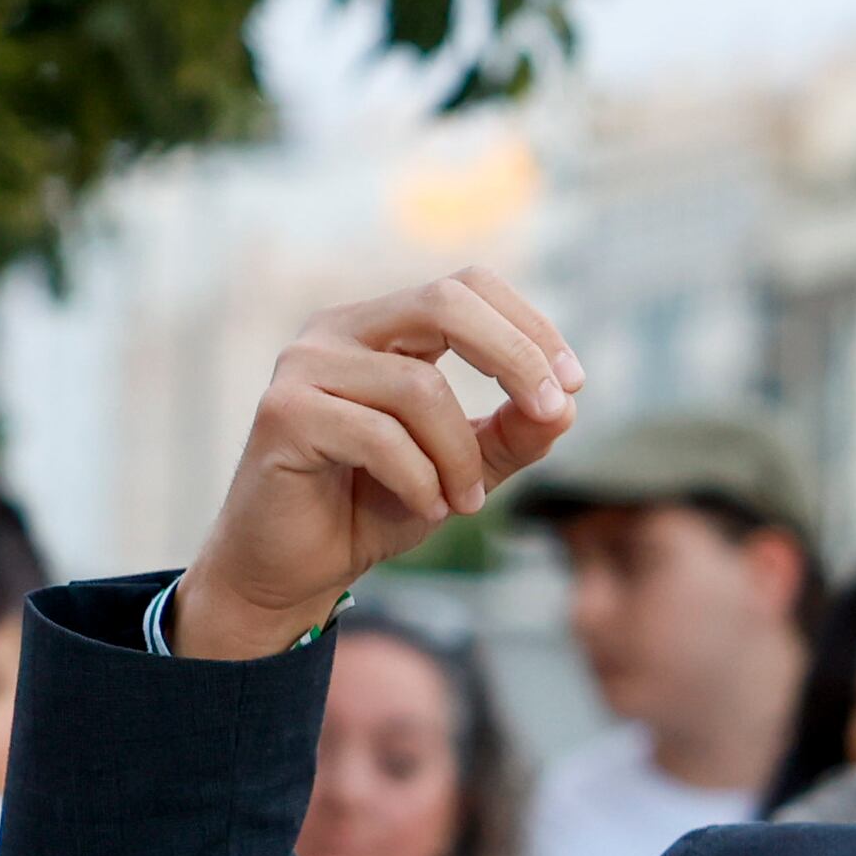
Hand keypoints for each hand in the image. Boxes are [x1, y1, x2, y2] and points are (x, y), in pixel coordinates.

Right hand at [171, 273, 584, 658]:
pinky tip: (425, 507)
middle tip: (552, 413)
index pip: (466, 287)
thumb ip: (513, 433)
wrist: (293, 568)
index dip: (528, 325)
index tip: (573, 385)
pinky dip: (419, 478)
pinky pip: (379, 435)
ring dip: (460, 455)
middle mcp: (338, 331)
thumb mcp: (464, 467)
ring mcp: (303, 366)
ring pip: (418, 388)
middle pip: (444, 302)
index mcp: (382, 327)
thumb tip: (567, 405)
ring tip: (463, 501)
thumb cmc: (373, 506)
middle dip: (515, 357)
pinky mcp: (282, 413)